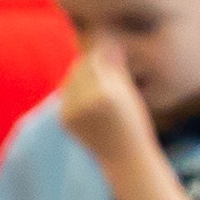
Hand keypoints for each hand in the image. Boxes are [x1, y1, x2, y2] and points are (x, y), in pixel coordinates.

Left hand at [55, 43, 159, 180]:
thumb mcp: (130, 94)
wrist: (124, 157)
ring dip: (80, 75)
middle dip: (89, 62)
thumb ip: (116, 69)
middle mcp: (86, 103)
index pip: (95, 61)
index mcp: (107, 95)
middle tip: (98, 55)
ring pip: (71, 80)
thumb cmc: (134, 123)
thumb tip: (108, 42)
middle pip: (80, 69)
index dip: (99, 51)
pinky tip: (87, 92)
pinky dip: (75, 90)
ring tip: (95, 74)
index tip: (104, 43)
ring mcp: (72, 112)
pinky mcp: (64, 120)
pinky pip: (67, 96)